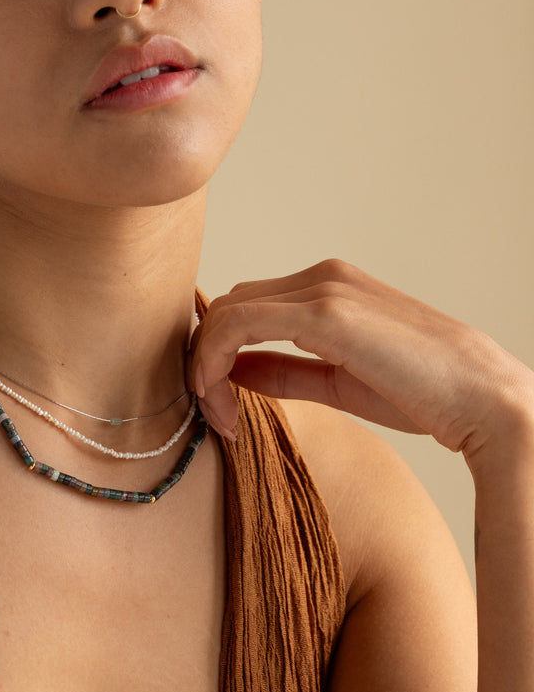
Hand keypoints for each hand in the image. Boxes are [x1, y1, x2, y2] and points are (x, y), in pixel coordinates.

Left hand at [187, 259, 533, 462]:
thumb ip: (283, 369)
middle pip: (229, 307)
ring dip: (206, 364)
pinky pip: (239, 324)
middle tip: (212, 414)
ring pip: (227, 313)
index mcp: (328, 286)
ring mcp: (323, 289)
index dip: (216, 353)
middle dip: (206, 360)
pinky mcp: (325, 313)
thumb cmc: (422, 393)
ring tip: (217, 415)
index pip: (245, 307)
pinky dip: (214, 359)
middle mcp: (321, 277)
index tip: (217, 406)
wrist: (484, 402)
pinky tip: (219, 397)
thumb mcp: (336, 380)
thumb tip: (232, 370)